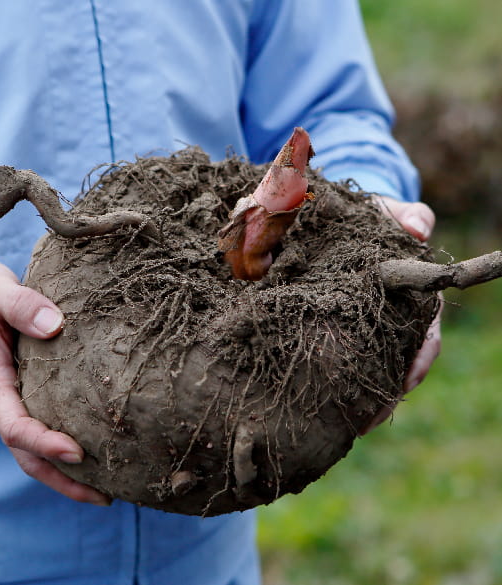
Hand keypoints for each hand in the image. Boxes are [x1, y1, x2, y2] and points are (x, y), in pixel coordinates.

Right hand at [0, 255, 110, 504]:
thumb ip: (22, 305)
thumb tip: (56, 325)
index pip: (15, 425)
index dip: (45, 443)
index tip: (78, 452)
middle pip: (26, 454)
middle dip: (62, 479)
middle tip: (104, 498)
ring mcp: (9, 400)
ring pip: (32, 450)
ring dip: (65, 473)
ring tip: (106, 490)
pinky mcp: (21, 393)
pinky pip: (39, 428)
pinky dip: (62, 448)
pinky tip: (94, 453)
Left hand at [362, 197, 441, 432]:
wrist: (340, 221)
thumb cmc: (367, 218)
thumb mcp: (385, 213)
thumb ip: (405, 216)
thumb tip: (419, 229)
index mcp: (408, 295)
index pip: (423, 334)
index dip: (417, 359)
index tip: (407, 381)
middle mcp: (393, 318)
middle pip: (398, 364)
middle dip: (384, 393)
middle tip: (364, 423)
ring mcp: (368, 326)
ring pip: (373, 370)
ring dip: (363, 398)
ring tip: (346, 427)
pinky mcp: (341, 330)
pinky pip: (346, 361)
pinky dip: (342, 383)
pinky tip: (328, 407)